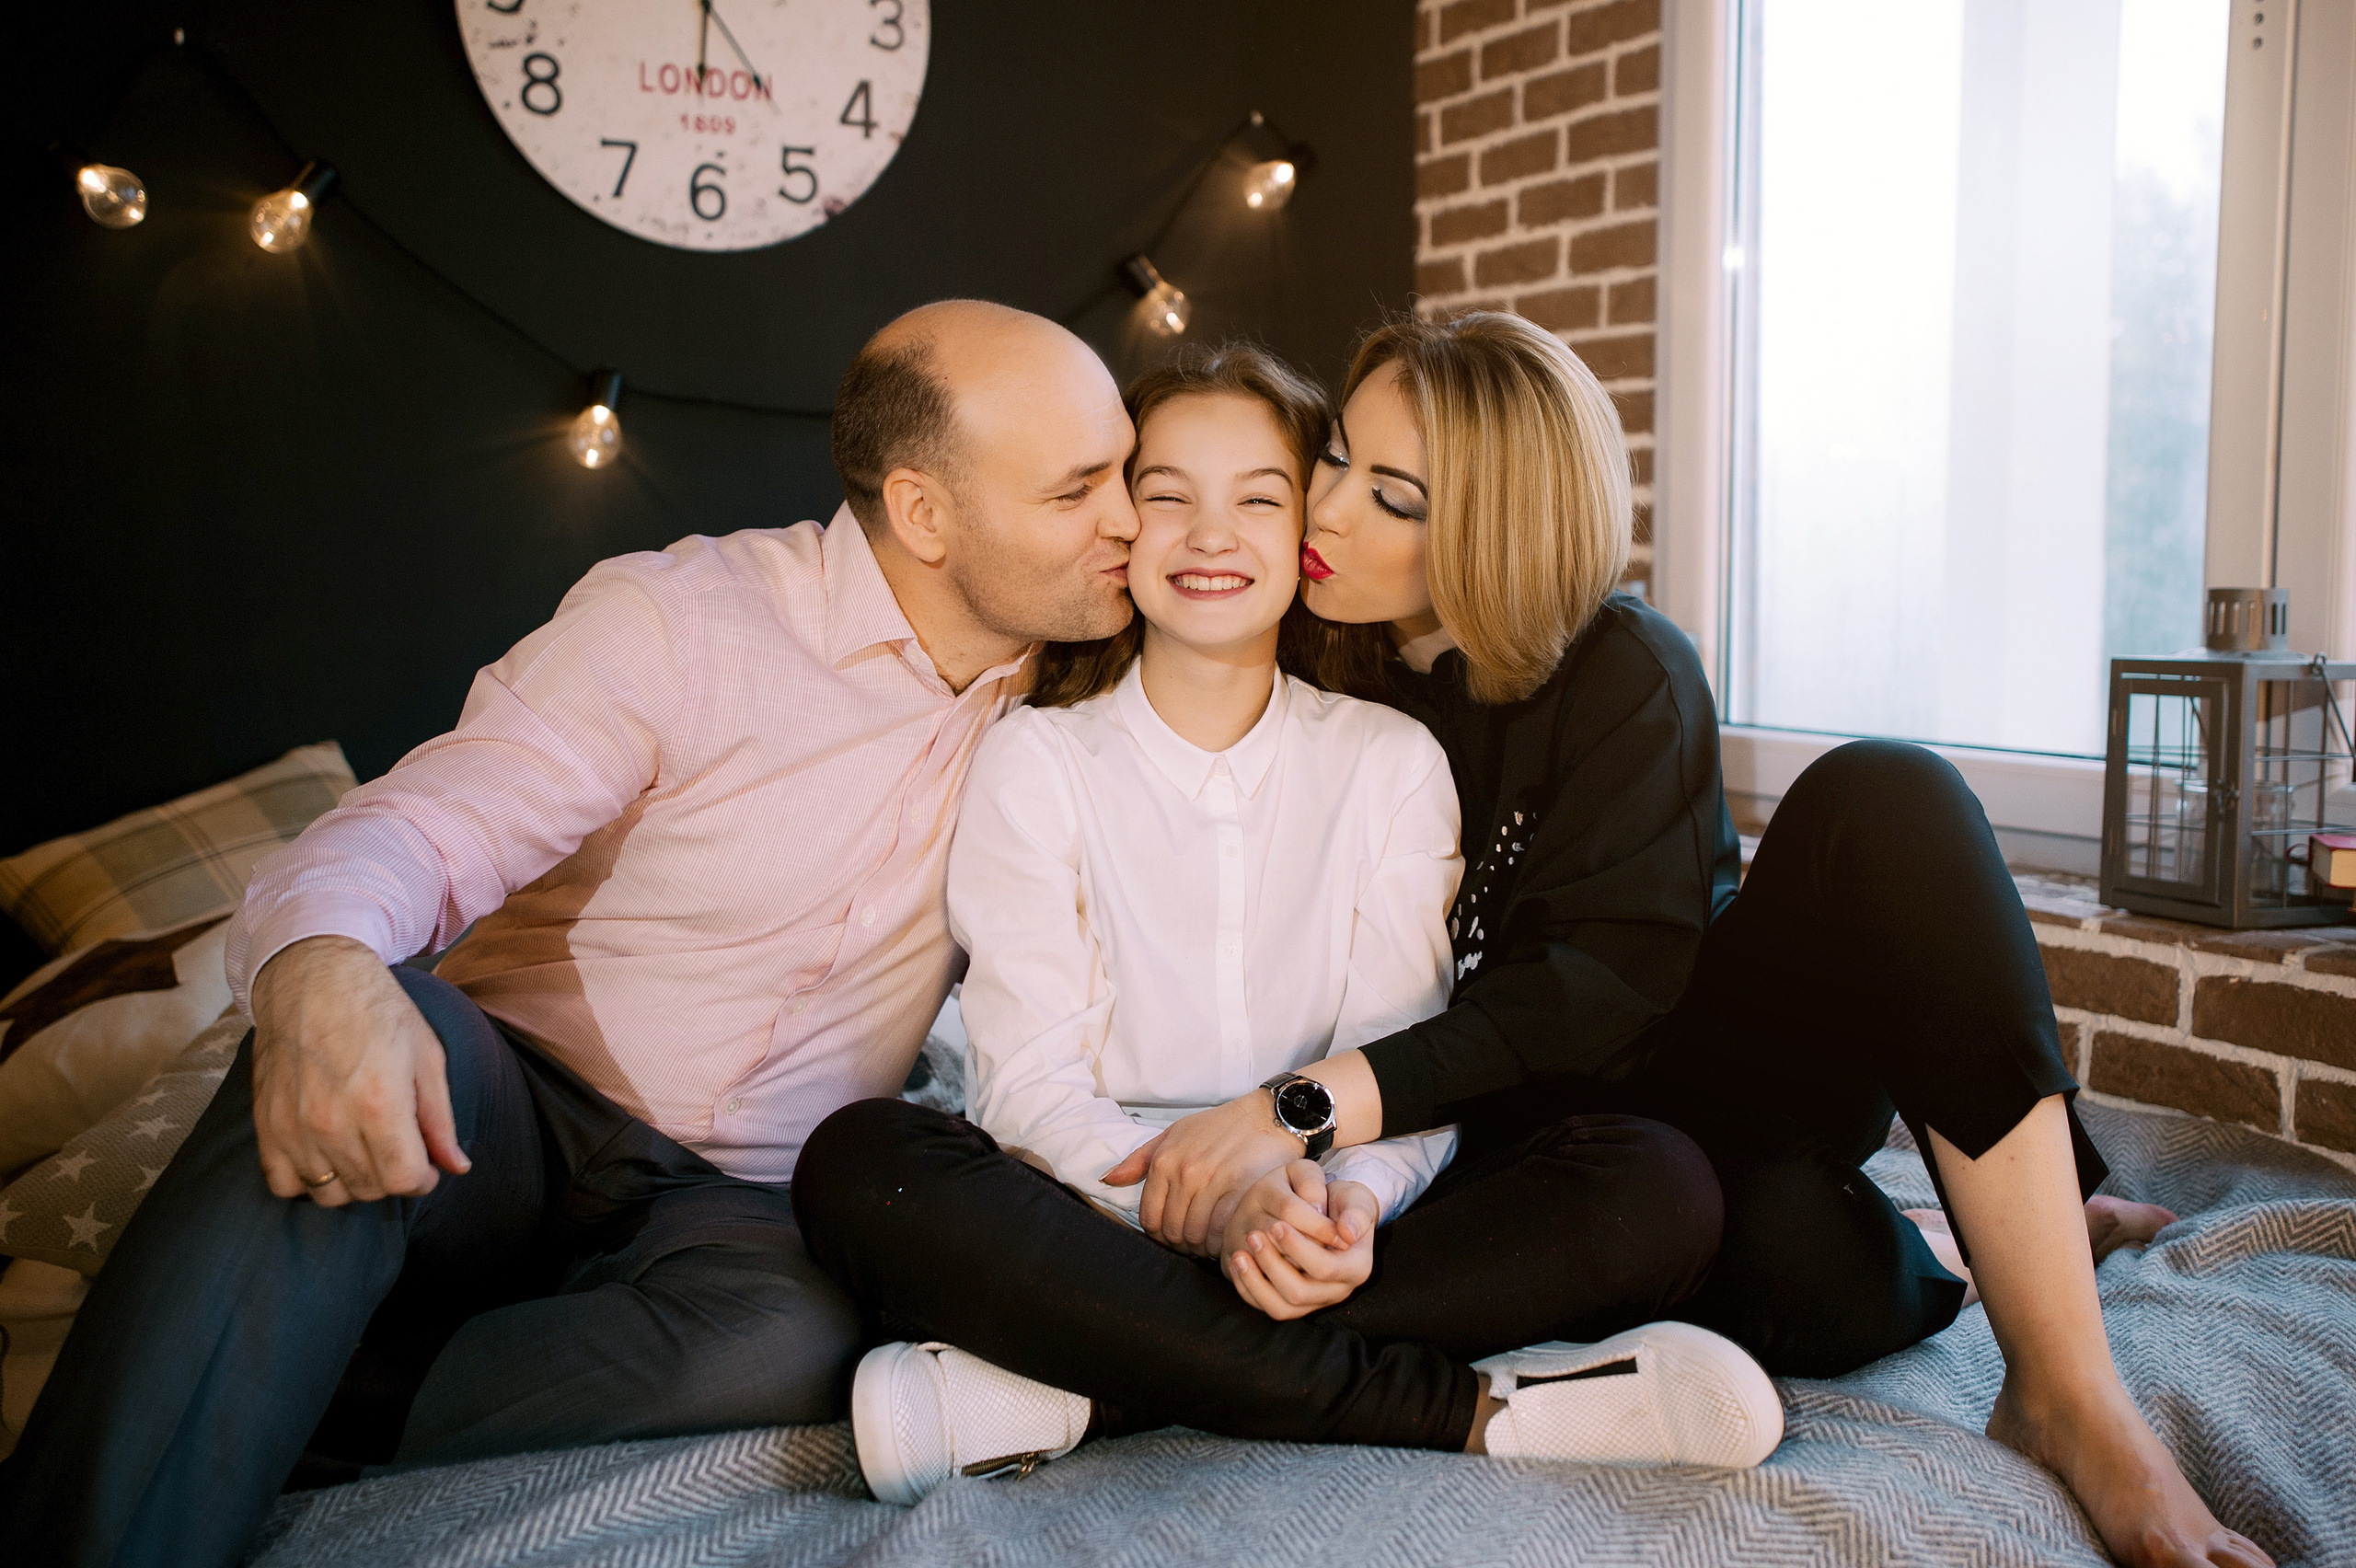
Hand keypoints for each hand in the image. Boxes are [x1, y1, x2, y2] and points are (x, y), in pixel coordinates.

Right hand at [249, 936, 469, 1206]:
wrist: (311, 978)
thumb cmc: (377, 1012)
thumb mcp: (426, 1056)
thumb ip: (440, 1119)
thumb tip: (456, 1167)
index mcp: (379, 1103)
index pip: (402, 1180)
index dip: (422, 1179)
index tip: (425, 1167)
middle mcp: (332, 1122)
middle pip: (369, 1188)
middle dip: (392, 1177)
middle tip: (396, 1149)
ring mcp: (293, 1127)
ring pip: (328, 1192)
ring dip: (353, 1182)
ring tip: (363, 1151)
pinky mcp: (265, 1125)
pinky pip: (284, 1183)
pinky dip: (307, 1179)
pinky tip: (326, 1154)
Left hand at [1100, 1092, 1301, 1254]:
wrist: (1267, 1116)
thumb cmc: (1219, 1126)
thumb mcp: (1174, 1133)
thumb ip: (1140, 1159)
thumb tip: (1108, 1179)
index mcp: (1165, 1160)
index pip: (1149, 1218)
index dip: (1159, 1234)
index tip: (1172, 1235)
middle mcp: (1185, 1172)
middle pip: (1172, 1231)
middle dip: (1180, 1243)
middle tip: (1193, 1243)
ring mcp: (1213, 1182)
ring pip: (1195, 1236)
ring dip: (1201, 1247)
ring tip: (1210, 1243)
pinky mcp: (1241, 1191)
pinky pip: (1221, 1232)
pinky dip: (1221, 1242)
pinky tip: (1227, 1238)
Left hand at [1225, 1168, 1377, 1320]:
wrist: (1330, 1213)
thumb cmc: (1342, 1203)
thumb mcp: (1355, 1197)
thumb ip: (1356, 1210)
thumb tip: (1347, 1233)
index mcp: (1357, 1268)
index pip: (1324, 1268)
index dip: (1298, 1248)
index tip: (1277, 1223)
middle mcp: (1338, 1291)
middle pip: (1299, 1292)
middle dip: (1272, 1264)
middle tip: (1253, 1234)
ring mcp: (1315, 1301)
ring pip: (1281, 1307)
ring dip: (1256, 1281)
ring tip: (1240, 1253)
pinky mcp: (1294, 1304)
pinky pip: (1267, 1307)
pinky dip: (1249, 1288)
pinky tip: (1238, 1263)